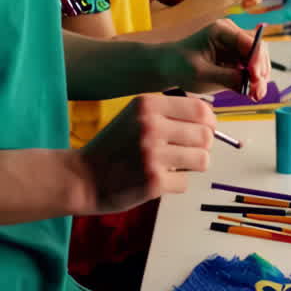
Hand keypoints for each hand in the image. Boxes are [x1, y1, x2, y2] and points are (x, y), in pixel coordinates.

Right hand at [77, 94, 214, 213]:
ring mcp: (152, 155)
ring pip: (202, 160)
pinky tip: (158, 180)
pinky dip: (175, 184)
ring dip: (193, 166)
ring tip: (176, 166)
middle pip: (206, 136)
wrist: (81, 177)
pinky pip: (185, 182)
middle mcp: (150, 126)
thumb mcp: (135, 115)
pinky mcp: (153, 182)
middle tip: (188, 152)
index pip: (200, 110)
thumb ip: (168, 112)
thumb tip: (209, 118)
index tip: (204, 130)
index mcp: (147, 105)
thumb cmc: (114, 146)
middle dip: (202, 146)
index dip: (208, 122)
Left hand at [164, 19, 270, 100]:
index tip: (256, 79)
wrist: (168, 67)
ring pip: (257, 60)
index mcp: (222, 31)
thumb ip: (228, 78)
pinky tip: (253, 93)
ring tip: (256, 95)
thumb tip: (253, 85)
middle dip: (260, 71)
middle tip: (258, 93)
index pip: (249, 42)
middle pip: (258, 49)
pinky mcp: (236, 59)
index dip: (257, 60)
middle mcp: (233, 35)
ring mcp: (235, 47)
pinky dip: (253, 81)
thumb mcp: (201, 74)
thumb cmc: (180, 66)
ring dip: (259, 78)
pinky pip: (251, 69)